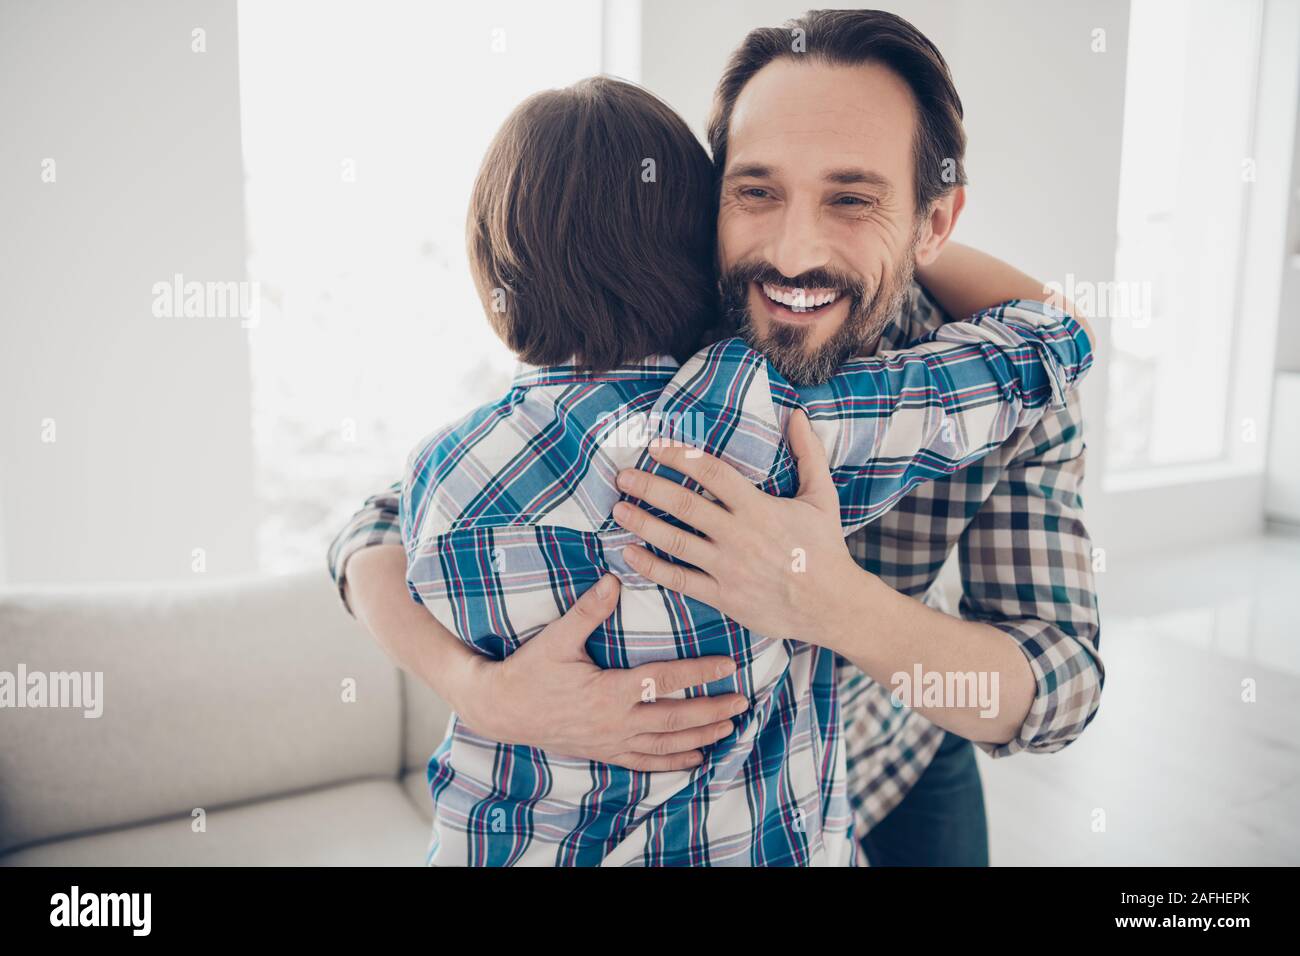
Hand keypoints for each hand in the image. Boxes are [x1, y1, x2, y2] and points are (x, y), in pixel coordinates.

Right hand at [457, 574, 748, 771]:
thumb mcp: (556, 639)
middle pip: (676, 720)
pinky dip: (673, 763)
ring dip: (701, 738)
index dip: (700, 673)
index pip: (666, 682)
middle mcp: (616, 722)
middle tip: (743, 703)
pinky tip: (694, 761)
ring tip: (728, 730)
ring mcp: (611, 742)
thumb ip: (588, 611)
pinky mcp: (604, 753)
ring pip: (666, 745)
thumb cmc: (528, 671)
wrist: (500, 710)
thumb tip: (614, 580)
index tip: (729, 666)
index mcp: (610, 692)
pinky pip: (645, 763)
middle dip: (712, 712)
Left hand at [611, 409, 861, 641]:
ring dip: (642, 523)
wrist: (832, 605)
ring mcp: (728, 568)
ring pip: (675, 542)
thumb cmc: (825, 548)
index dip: (680, 457)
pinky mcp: (723, 596)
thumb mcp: (822, 497)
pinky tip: (629, 553)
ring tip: (617, 509)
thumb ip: (808, 453)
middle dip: (648, 487)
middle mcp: (739, 536)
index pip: (712, 473)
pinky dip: (651, 567)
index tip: (654, 446)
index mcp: (759, 508)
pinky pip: (680, 580)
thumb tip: (796, 414)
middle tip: (621, 476)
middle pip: (684, 505)